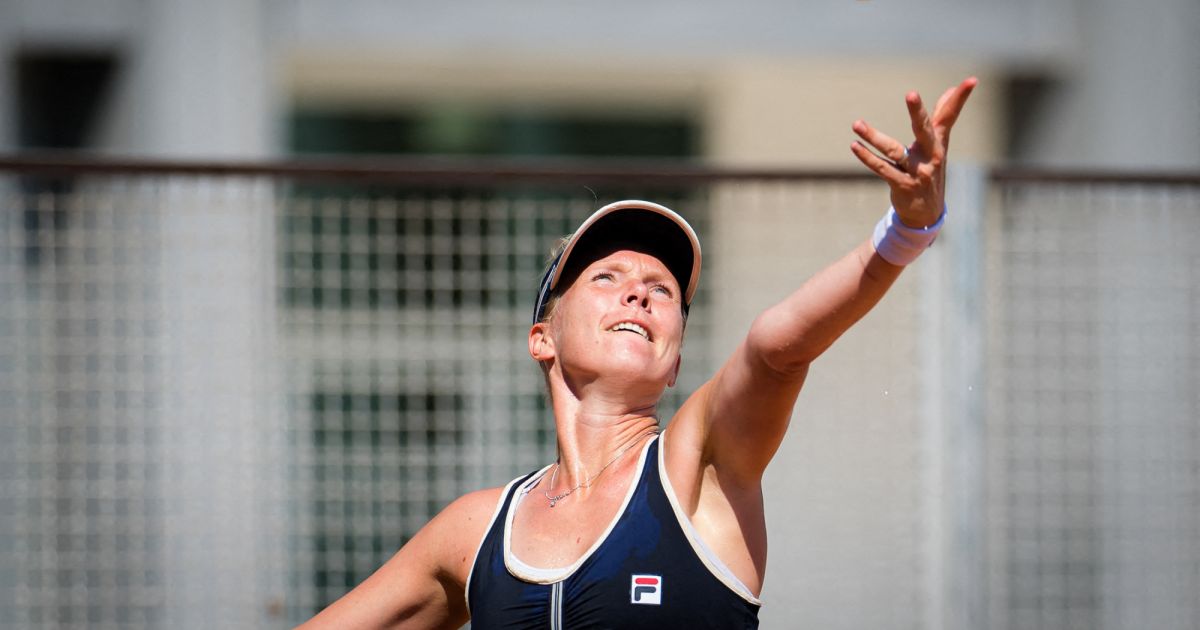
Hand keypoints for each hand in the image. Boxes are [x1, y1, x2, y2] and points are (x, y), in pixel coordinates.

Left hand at [850, 77, 976, 227]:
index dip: (960, 98)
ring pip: (894, 150)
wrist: (926, 213)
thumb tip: (950, 89)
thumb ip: (942, 117)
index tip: (972, 80)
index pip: (950, 116)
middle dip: (918, 112)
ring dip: (874, 137)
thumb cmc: (930, 171)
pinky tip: (855, 146)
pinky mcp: (902, 185)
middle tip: (911, 93)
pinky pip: (882, 168)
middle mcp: (930, 156)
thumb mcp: (938, 145)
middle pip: (925, 130)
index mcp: (939, 143)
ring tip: (857, 124)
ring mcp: (917, 172)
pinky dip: (867, 158)